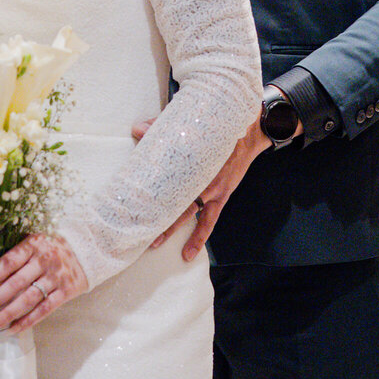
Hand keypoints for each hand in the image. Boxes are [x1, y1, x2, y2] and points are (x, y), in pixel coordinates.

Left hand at [0, 233, 88, 333]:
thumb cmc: (53, 245)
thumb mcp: (35, 240)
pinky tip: (12, 329)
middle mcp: (44, 260)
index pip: (7, 263)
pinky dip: (28, 321)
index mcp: (33, 245)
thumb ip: (15, 253)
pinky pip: (44, 309)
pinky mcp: (66, 291)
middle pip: (15, 283)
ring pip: (27, 299)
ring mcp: (56, 277)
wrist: (88, 248)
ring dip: (7, 314)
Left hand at [136, 116, 270, 261]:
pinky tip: (189, 252)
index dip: (146, 185)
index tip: (131, 196)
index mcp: (188, 158)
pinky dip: (198, 237)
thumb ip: (163, 127)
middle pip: (172, 197)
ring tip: (156, 243)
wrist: (247, 136)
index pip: (162, 173)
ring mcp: (210, 189)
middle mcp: (199, 176)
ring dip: (171, 228)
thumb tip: (138, 129)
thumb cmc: (216, 131)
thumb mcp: (191, 126)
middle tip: (137, 223)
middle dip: (155, 211)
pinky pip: (208, 221)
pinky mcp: (220, 197)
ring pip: (187, 213)